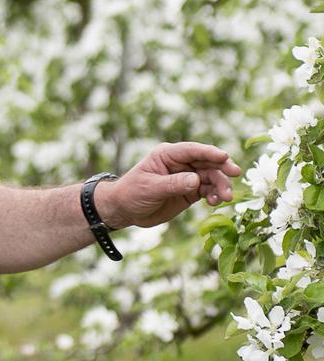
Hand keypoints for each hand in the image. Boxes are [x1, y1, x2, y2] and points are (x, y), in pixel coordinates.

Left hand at [101, 142, 241, 229]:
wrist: (125, 210)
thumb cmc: (132, 193)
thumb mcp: (150, 188)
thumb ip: (173, 184)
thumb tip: (196, 180)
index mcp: (167, 154)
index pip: (191, 150)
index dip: (209, 152)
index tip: (224, 156)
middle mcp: (180, 163)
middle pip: (206, 162)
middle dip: (221, 168)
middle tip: (235, 174)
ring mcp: (187, 177)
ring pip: (210, 177)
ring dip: (220, 185)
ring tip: (225, 197)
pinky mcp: (190, 191)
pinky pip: (207, 190)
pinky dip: (214, 195)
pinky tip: (216, 202)